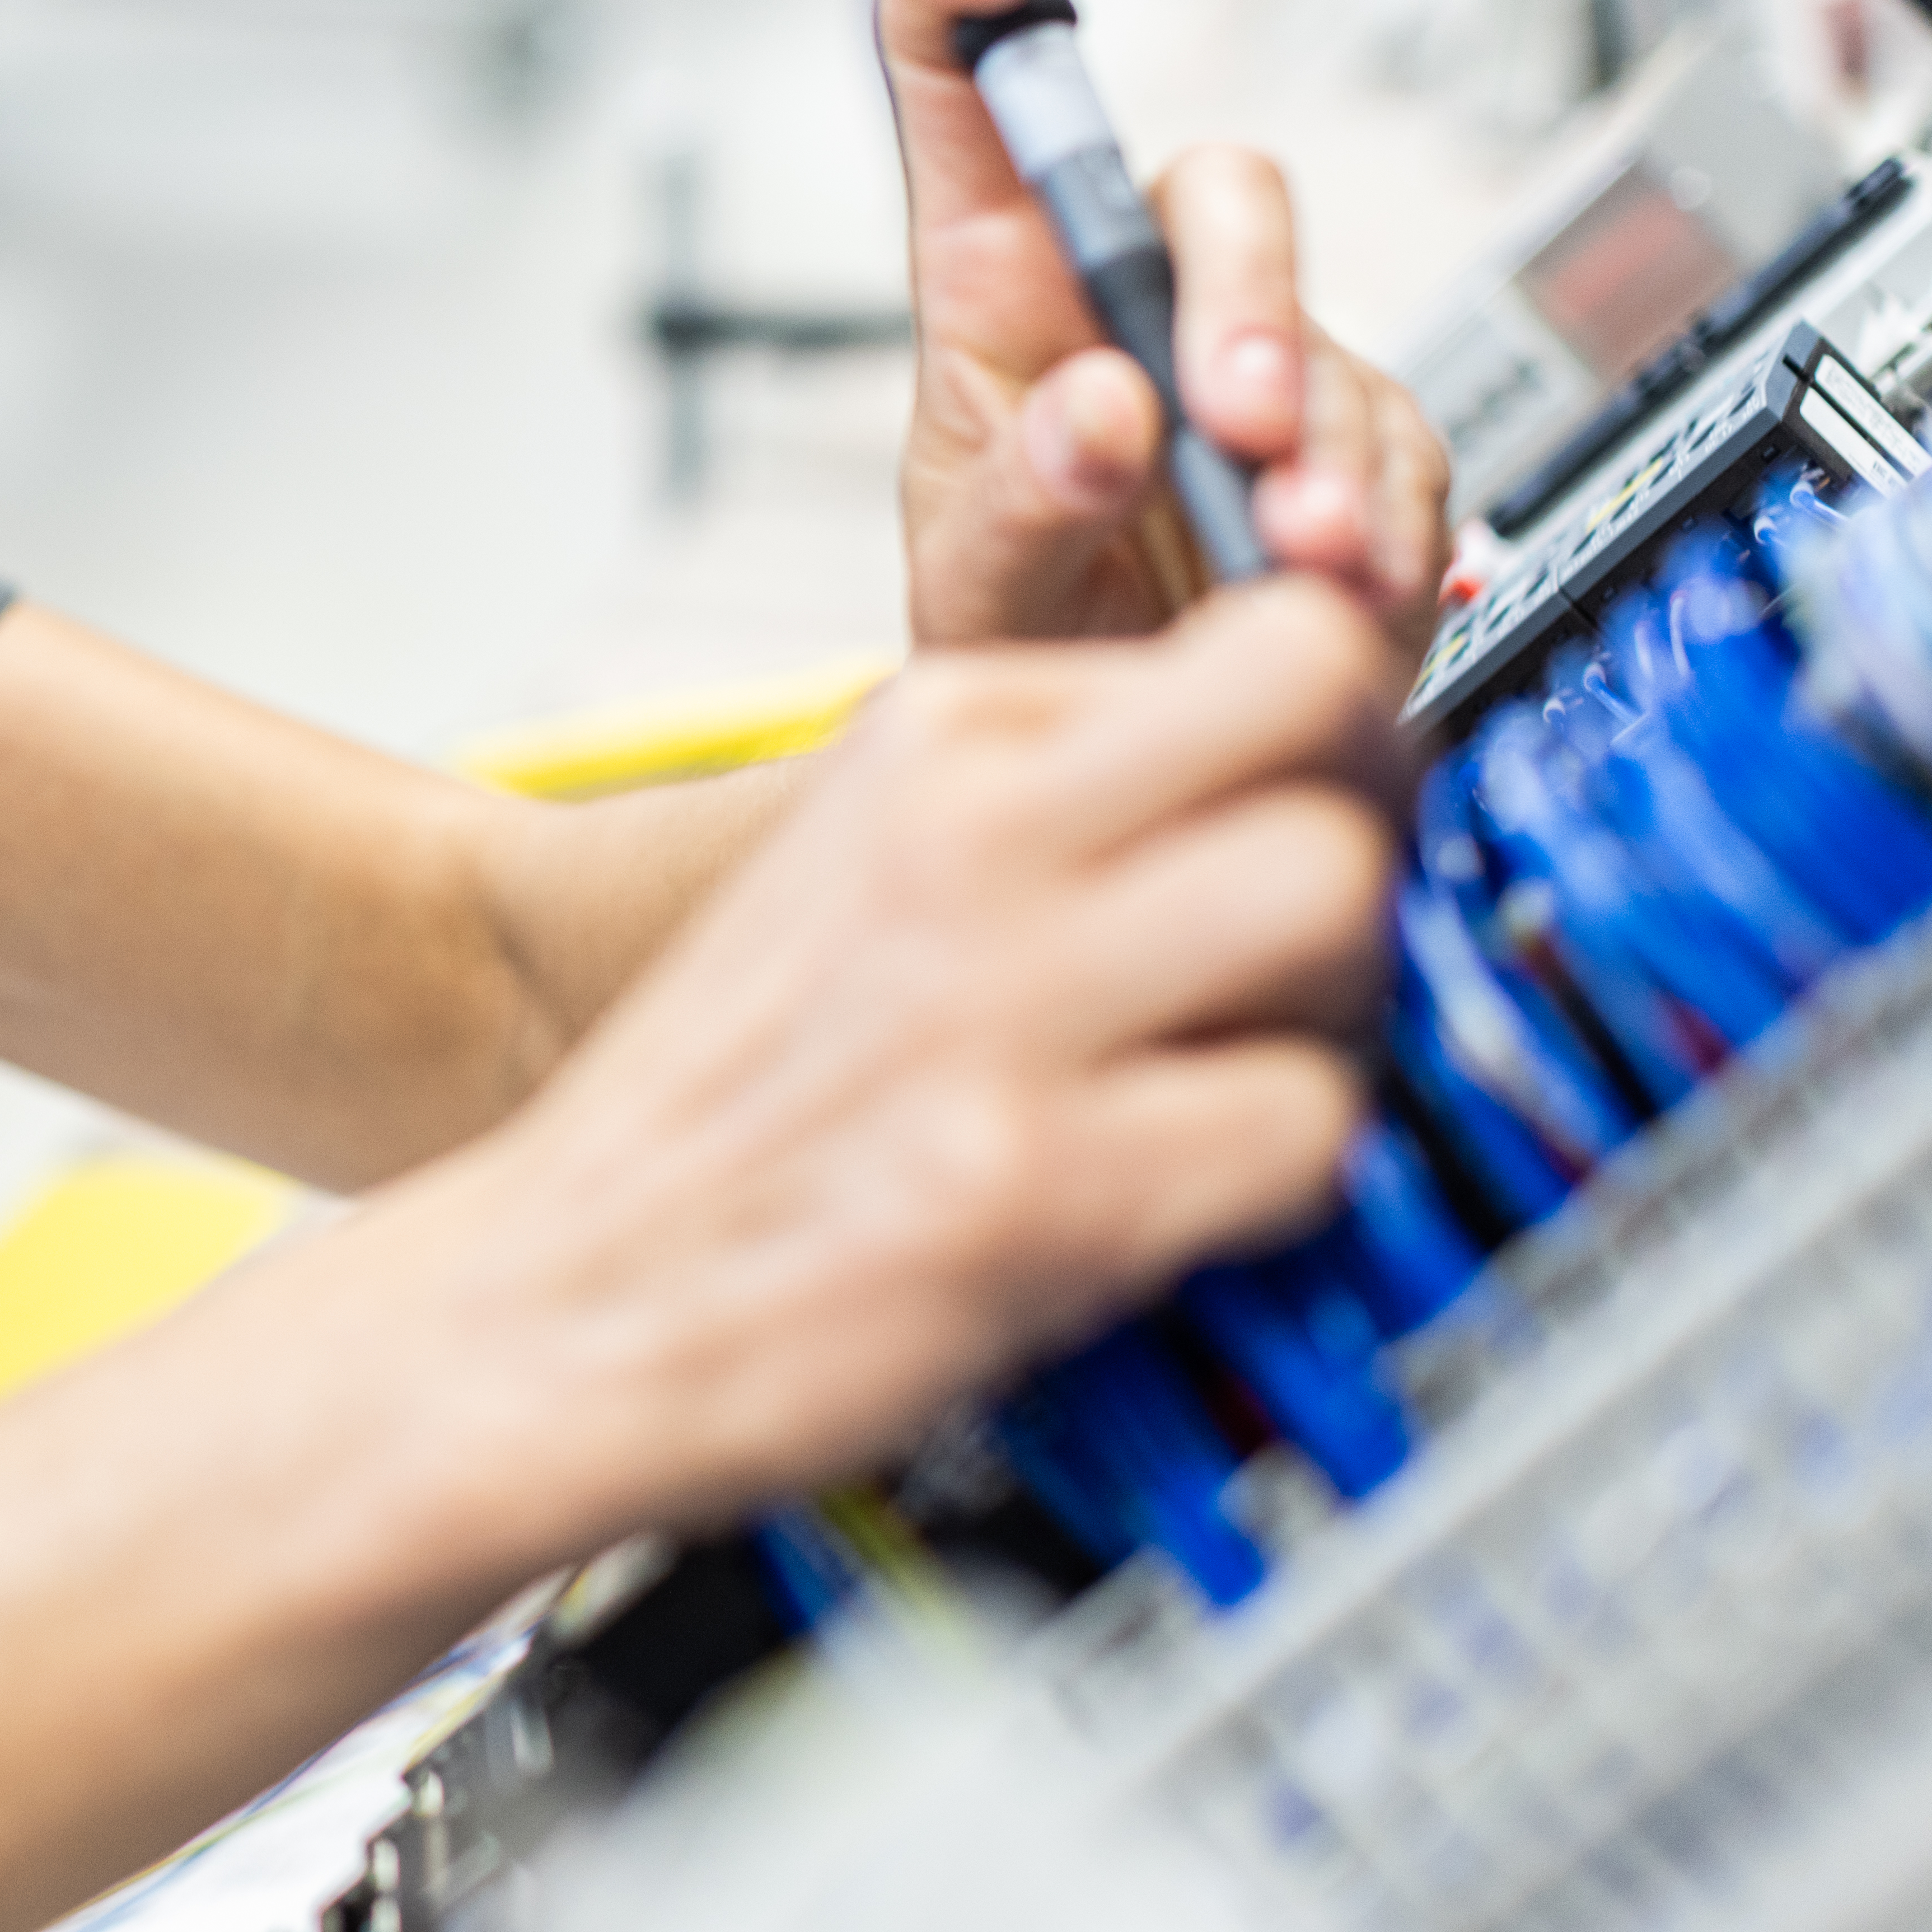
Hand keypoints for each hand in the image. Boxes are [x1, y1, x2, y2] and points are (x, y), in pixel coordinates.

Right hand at [384, 583, 1401, 1526]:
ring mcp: (1001, 1005)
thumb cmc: (719, 1107)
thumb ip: (1050, 795)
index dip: (1339, 730)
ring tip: (1258, 1067)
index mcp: (926, 735)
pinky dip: (1291, 1172)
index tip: (1317, 809)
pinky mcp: (1037, 1183)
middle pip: (1335, 723)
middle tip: (1329, 938)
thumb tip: (1293, 775)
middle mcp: (967, 837)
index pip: (1264, 632)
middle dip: (1379, 831)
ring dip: (1350, 1005)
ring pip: (1342, 905)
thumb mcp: (860, 857)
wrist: (552, 1299)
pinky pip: (1307, 1127)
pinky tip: (1197, 1189)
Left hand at [880, 0, 1450, 647]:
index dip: (963, 0)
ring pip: (1330, 332)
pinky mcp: (1352, 446)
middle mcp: (1134, 295)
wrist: (1115, 753)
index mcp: (1000, 288)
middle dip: (1246, 291)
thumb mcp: (975, 589)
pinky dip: (1384, 519)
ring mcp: (1259, 362)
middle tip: (1238, 415)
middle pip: (1219, 195)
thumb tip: (1107, 412)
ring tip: (1291, 555)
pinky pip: (1403, 448)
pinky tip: (1344, 587)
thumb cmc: (1021, 631)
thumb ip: (1022, 507)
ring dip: (1325, 444)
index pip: (969, 103)